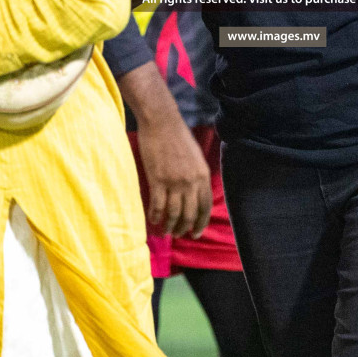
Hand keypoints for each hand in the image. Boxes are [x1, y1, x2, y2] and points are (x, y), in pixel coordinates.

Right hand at [136, 113, 212, 238]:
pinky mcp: (157, 180)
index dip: (200, 223)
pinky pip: (157, 206)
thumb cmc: (178, 136)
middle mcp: (191, 182)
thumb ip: (198, 176)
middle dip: (183, 228)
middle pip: (189, 214)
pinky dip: (155, 216)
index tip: (195, 233)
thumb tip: (195, 194)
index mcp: (203, 176)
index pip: (204, 207)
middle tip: (178, 234)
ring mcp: (174, 182)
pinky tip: (153, 220)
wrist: (161, 122)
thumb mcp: (197, 157)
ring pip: (173, 214)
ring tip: (166, 231)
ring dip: (169, 226)